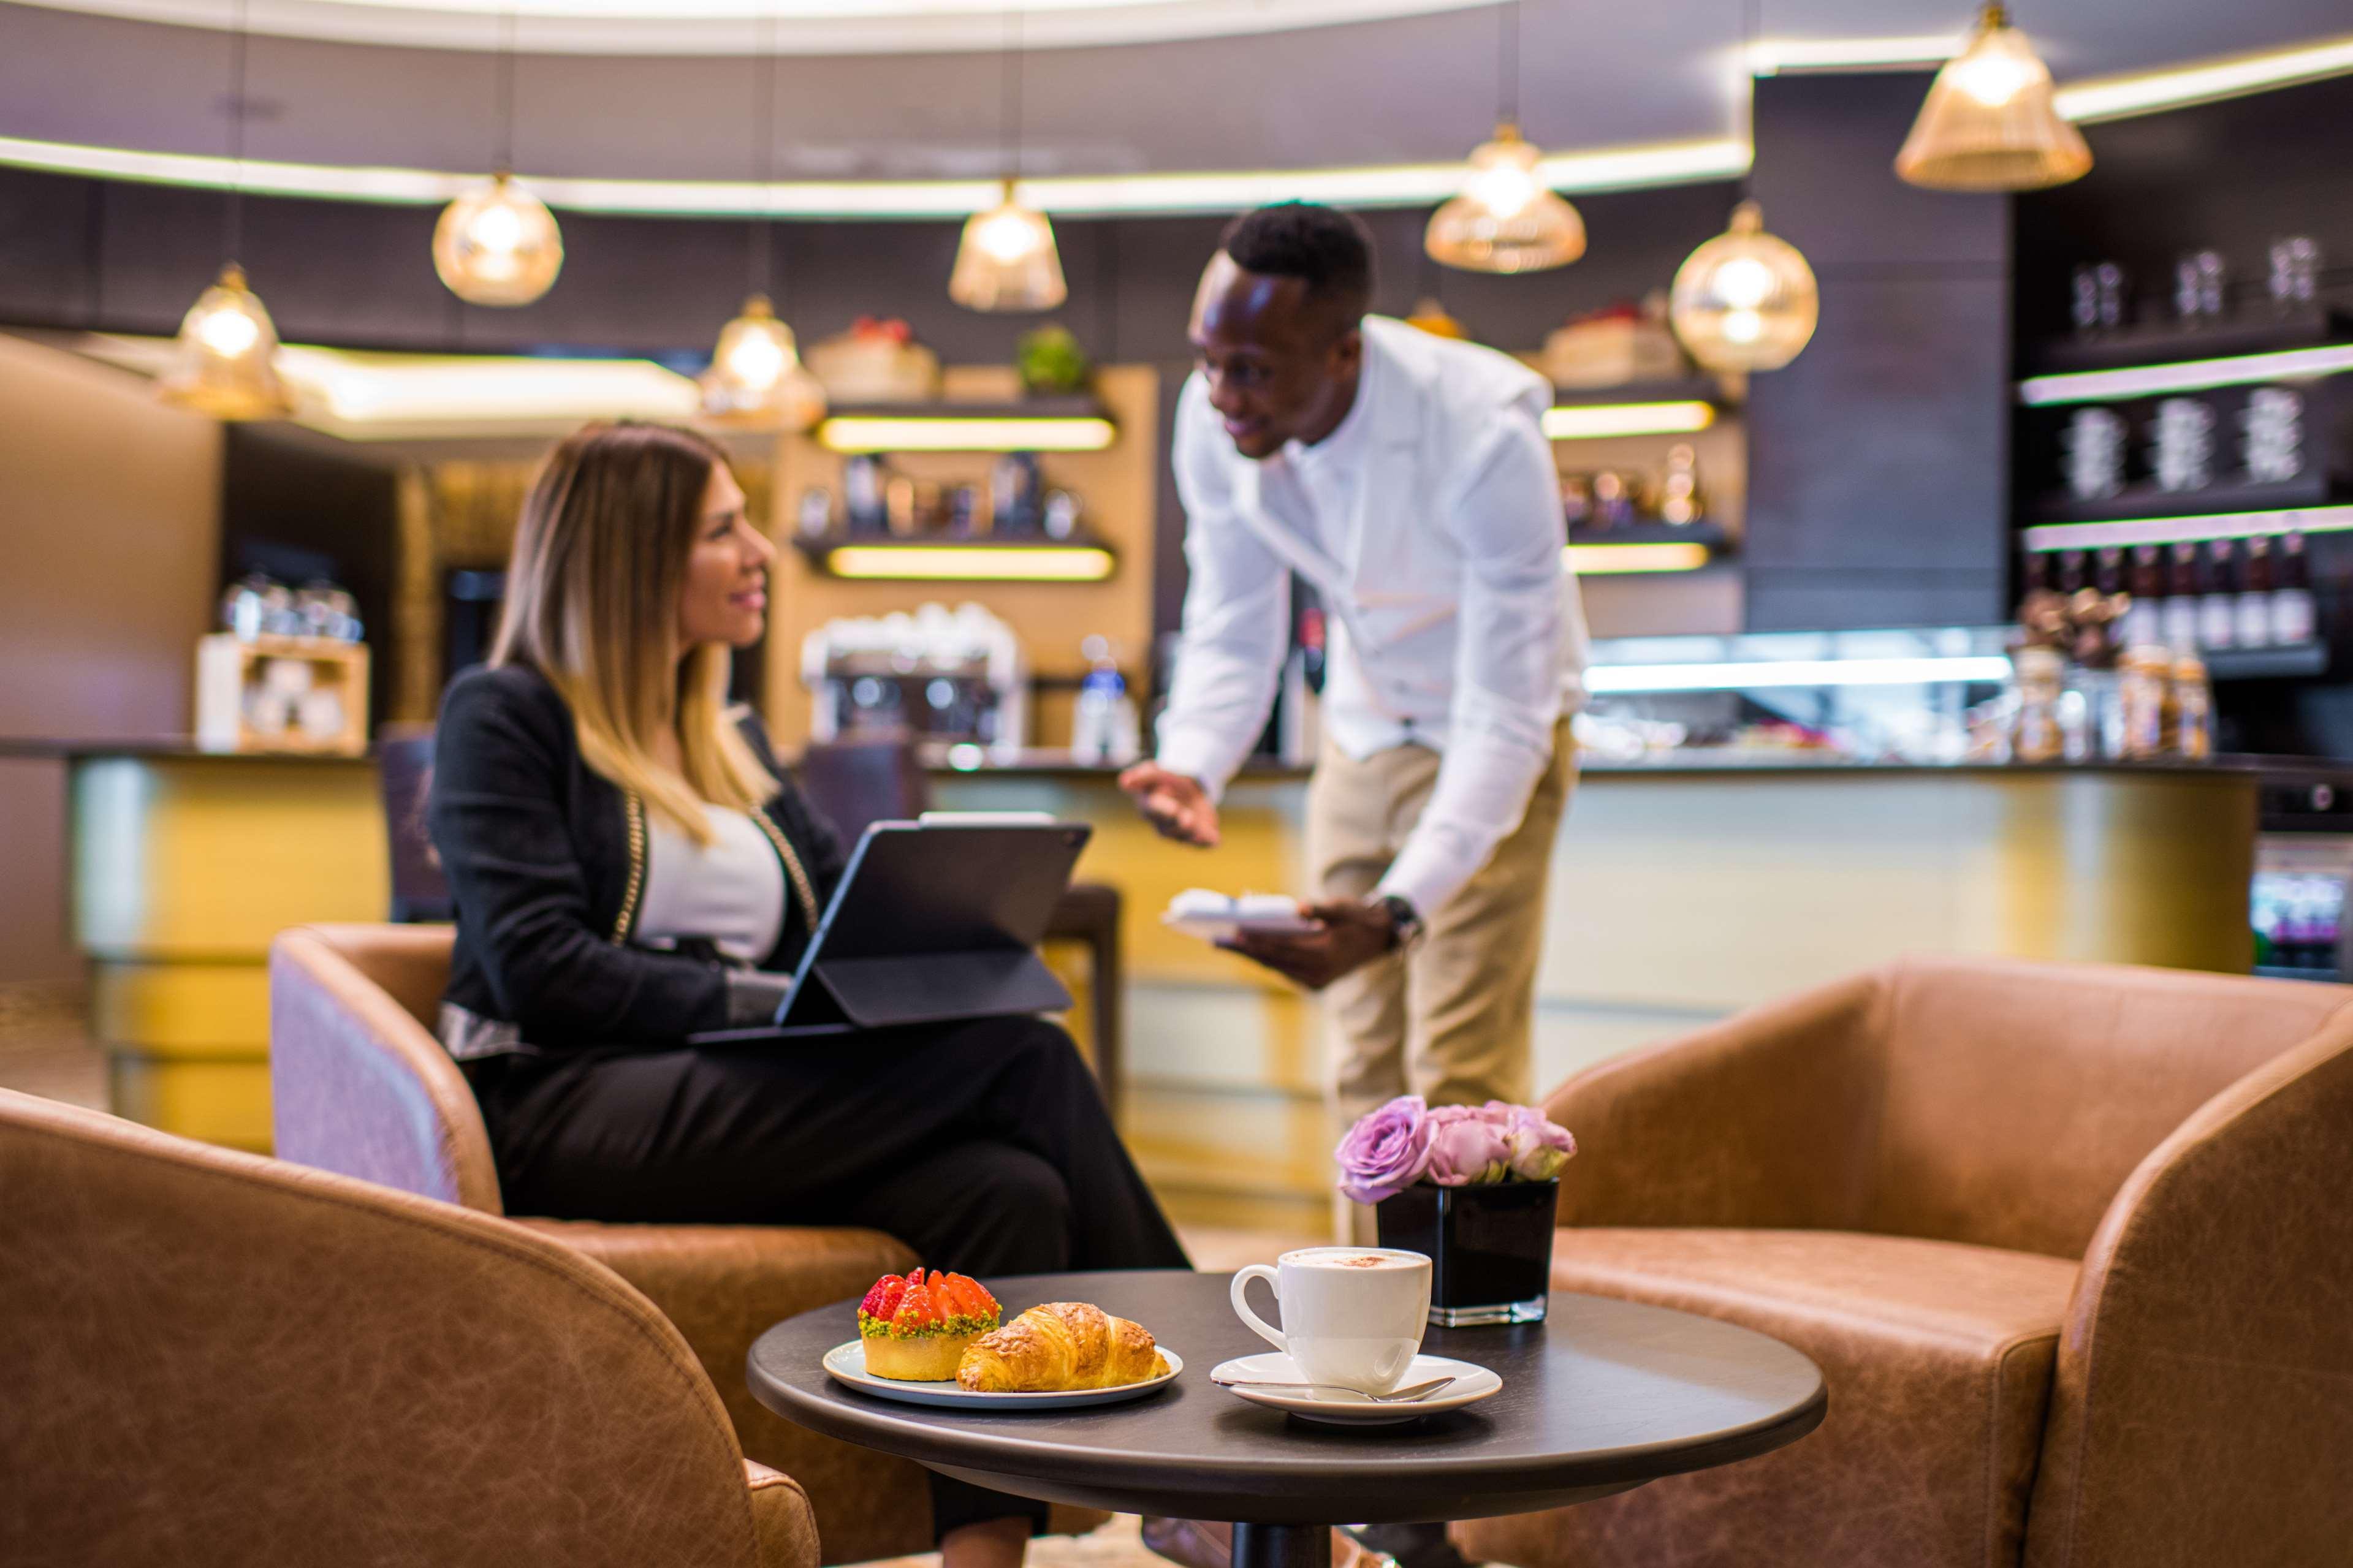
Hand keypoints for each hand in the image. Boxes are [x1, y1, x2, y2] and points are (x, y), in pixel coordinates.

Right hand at [1118, 761, 1220, 846]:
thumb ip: (1141, 775)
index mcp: (1150, 805)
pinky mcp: (1193, 836)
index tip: (1175, 809)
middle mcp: (1162, 822)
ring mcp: (1177, 832)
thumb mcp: (1152, 772)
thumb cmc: (1162, 781)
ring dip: (1195, 834)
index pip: (1154, 808)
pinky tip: (1215, 840)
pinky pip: (1199, 843)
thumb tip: (1124, 781)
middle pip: (1170, 826)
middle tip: (1189, 819)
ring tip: (1207, 832)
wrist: (1181, 790)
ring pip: (1185, 836)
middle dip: (1180, 823)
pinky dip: (1207, 842)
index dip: (1164, 809)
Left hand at [1218, 898, 1397, 990]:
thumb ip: (1318, 908)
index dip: (1258, 939)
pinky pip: (1283, 970)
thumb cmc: (1358, 918)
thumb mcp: (1342, 907)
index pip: (1283, 946)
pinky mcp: (1313, 983)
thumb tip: (1296, 907)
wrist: (1380, 939)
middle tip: (1217, 940)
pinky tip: (1248, 948)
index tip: (1236, 931)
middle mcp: (1318, 973)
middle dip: (1244, 949)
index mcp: (1325, 954)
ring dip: (1251, 955)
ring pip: (1275, 967)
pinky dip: (1266, 958)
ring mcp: (1315, 981)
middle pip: (1273, 960)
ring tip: (1226, 943)